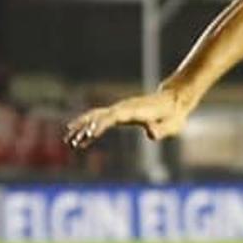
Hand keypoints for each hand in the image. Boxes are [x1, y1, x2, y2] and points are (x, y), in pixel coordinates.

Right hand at [65, 91, 189, 148]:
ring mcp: (120, 109)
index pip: (113, 117)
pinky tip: (81, 139)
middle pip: (99, 116)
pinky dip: (89, 127)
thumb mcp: (172, 124)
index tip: (88, 135)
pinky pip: (100, 119)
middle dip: (84, 128)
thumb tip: (151, 134)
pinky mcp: (120, 113)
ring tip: (69, 142)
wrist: (174, 101)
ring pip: (96, 117)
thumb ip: (162, 129)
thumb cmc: (173, 115)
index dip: (101, 125)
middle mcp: (124, 108)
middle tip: (71, 141)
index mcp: (134, 111)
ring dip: (82, 128)